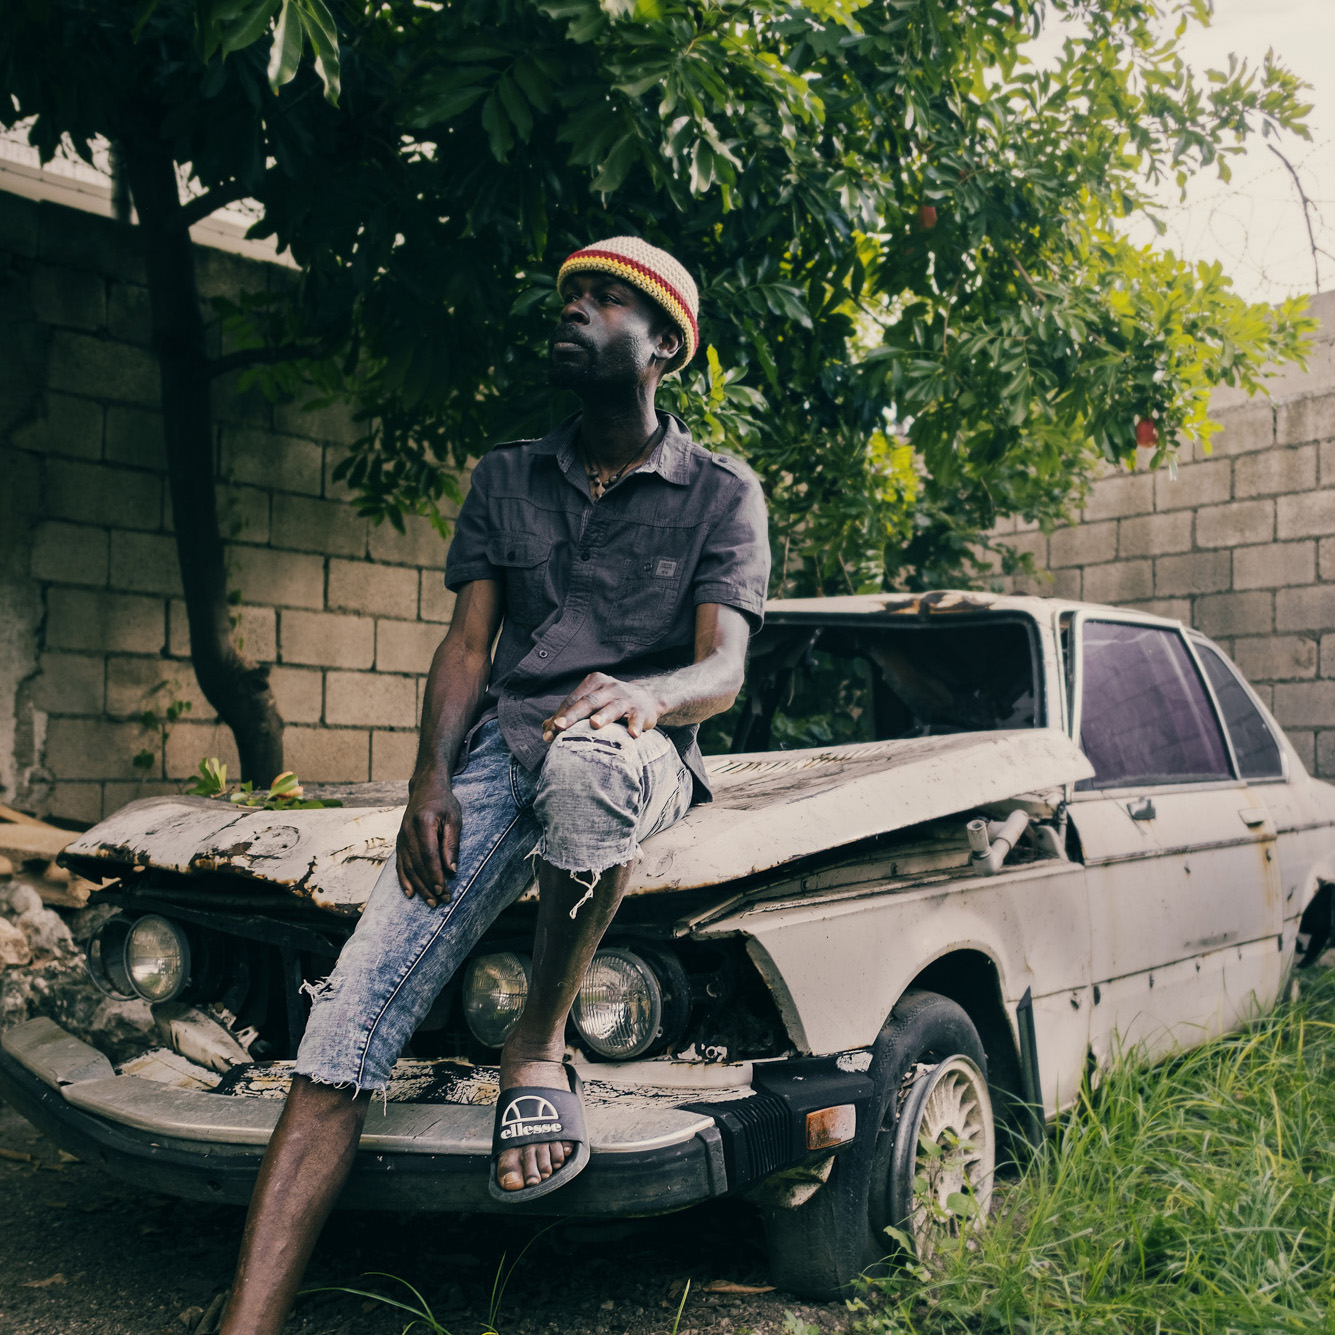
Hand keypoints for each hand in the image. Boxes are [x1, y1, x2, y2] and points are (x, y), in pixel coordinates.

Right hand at [396, 771, 461, 907]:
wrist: (425, 788)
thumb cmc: (443, 803)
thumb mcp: (454, 818)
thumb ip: (452, 843)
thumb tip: (451, 870)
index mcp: (422, 823)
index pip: (428, 855)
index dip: (435, 875)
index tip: (443, 890)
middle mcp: (407, 831)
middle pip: (417, 865)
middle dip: (429, 885)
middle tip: (441, 901)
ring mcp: (401, 837)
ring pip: (408, 867)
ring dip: (419, 887)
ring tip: (430, 902)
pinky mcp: (399, 841)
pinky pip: (400, 864)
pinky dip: (404, 880)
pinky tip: (411, 893)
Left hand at [542, 672, 662, 741]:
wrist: (648, 698)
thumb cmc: (612, 702)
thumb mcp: (592, 703)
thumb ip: (570, 714)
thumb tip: (545, 728)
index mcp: (594, 683)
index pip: (574, 699)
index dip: (561, 716)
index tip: (550, 733)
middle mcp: (610, 687)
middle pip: (589, 701)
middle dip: (573, 714)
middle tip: (560, 726)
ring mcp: (626, 698)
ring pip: (613, 707)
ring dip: (604, 716)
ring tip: (594, 724)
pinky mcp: (642, 711)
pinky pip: (637, 718)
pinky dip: (635, 725)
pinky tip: (633, 734)